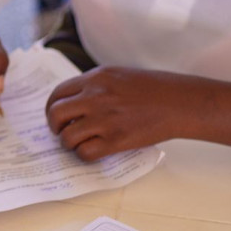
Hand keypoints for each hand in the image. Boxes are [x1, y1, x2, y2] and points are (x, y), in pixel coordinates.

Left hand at [46, 66, 187, 161]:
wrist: (178, 102)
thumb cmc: (152, 89)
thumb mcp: (117, 75)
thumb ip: (94, 86)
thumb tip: (73, 103)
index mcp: (95, 78)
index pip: (58, 94)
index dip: (52, 107)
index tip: (55, 115)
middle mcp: (95, 97)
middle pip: (56, 114)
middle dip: (54, 126)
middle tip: (61, 131)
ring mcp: (105, 119)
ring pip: (67, 136)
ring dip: (68, 143)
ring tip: (77, 143)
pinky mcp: (116, 139)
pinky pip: (86, 152)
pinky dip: (84, 155)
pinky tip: (92, 151)